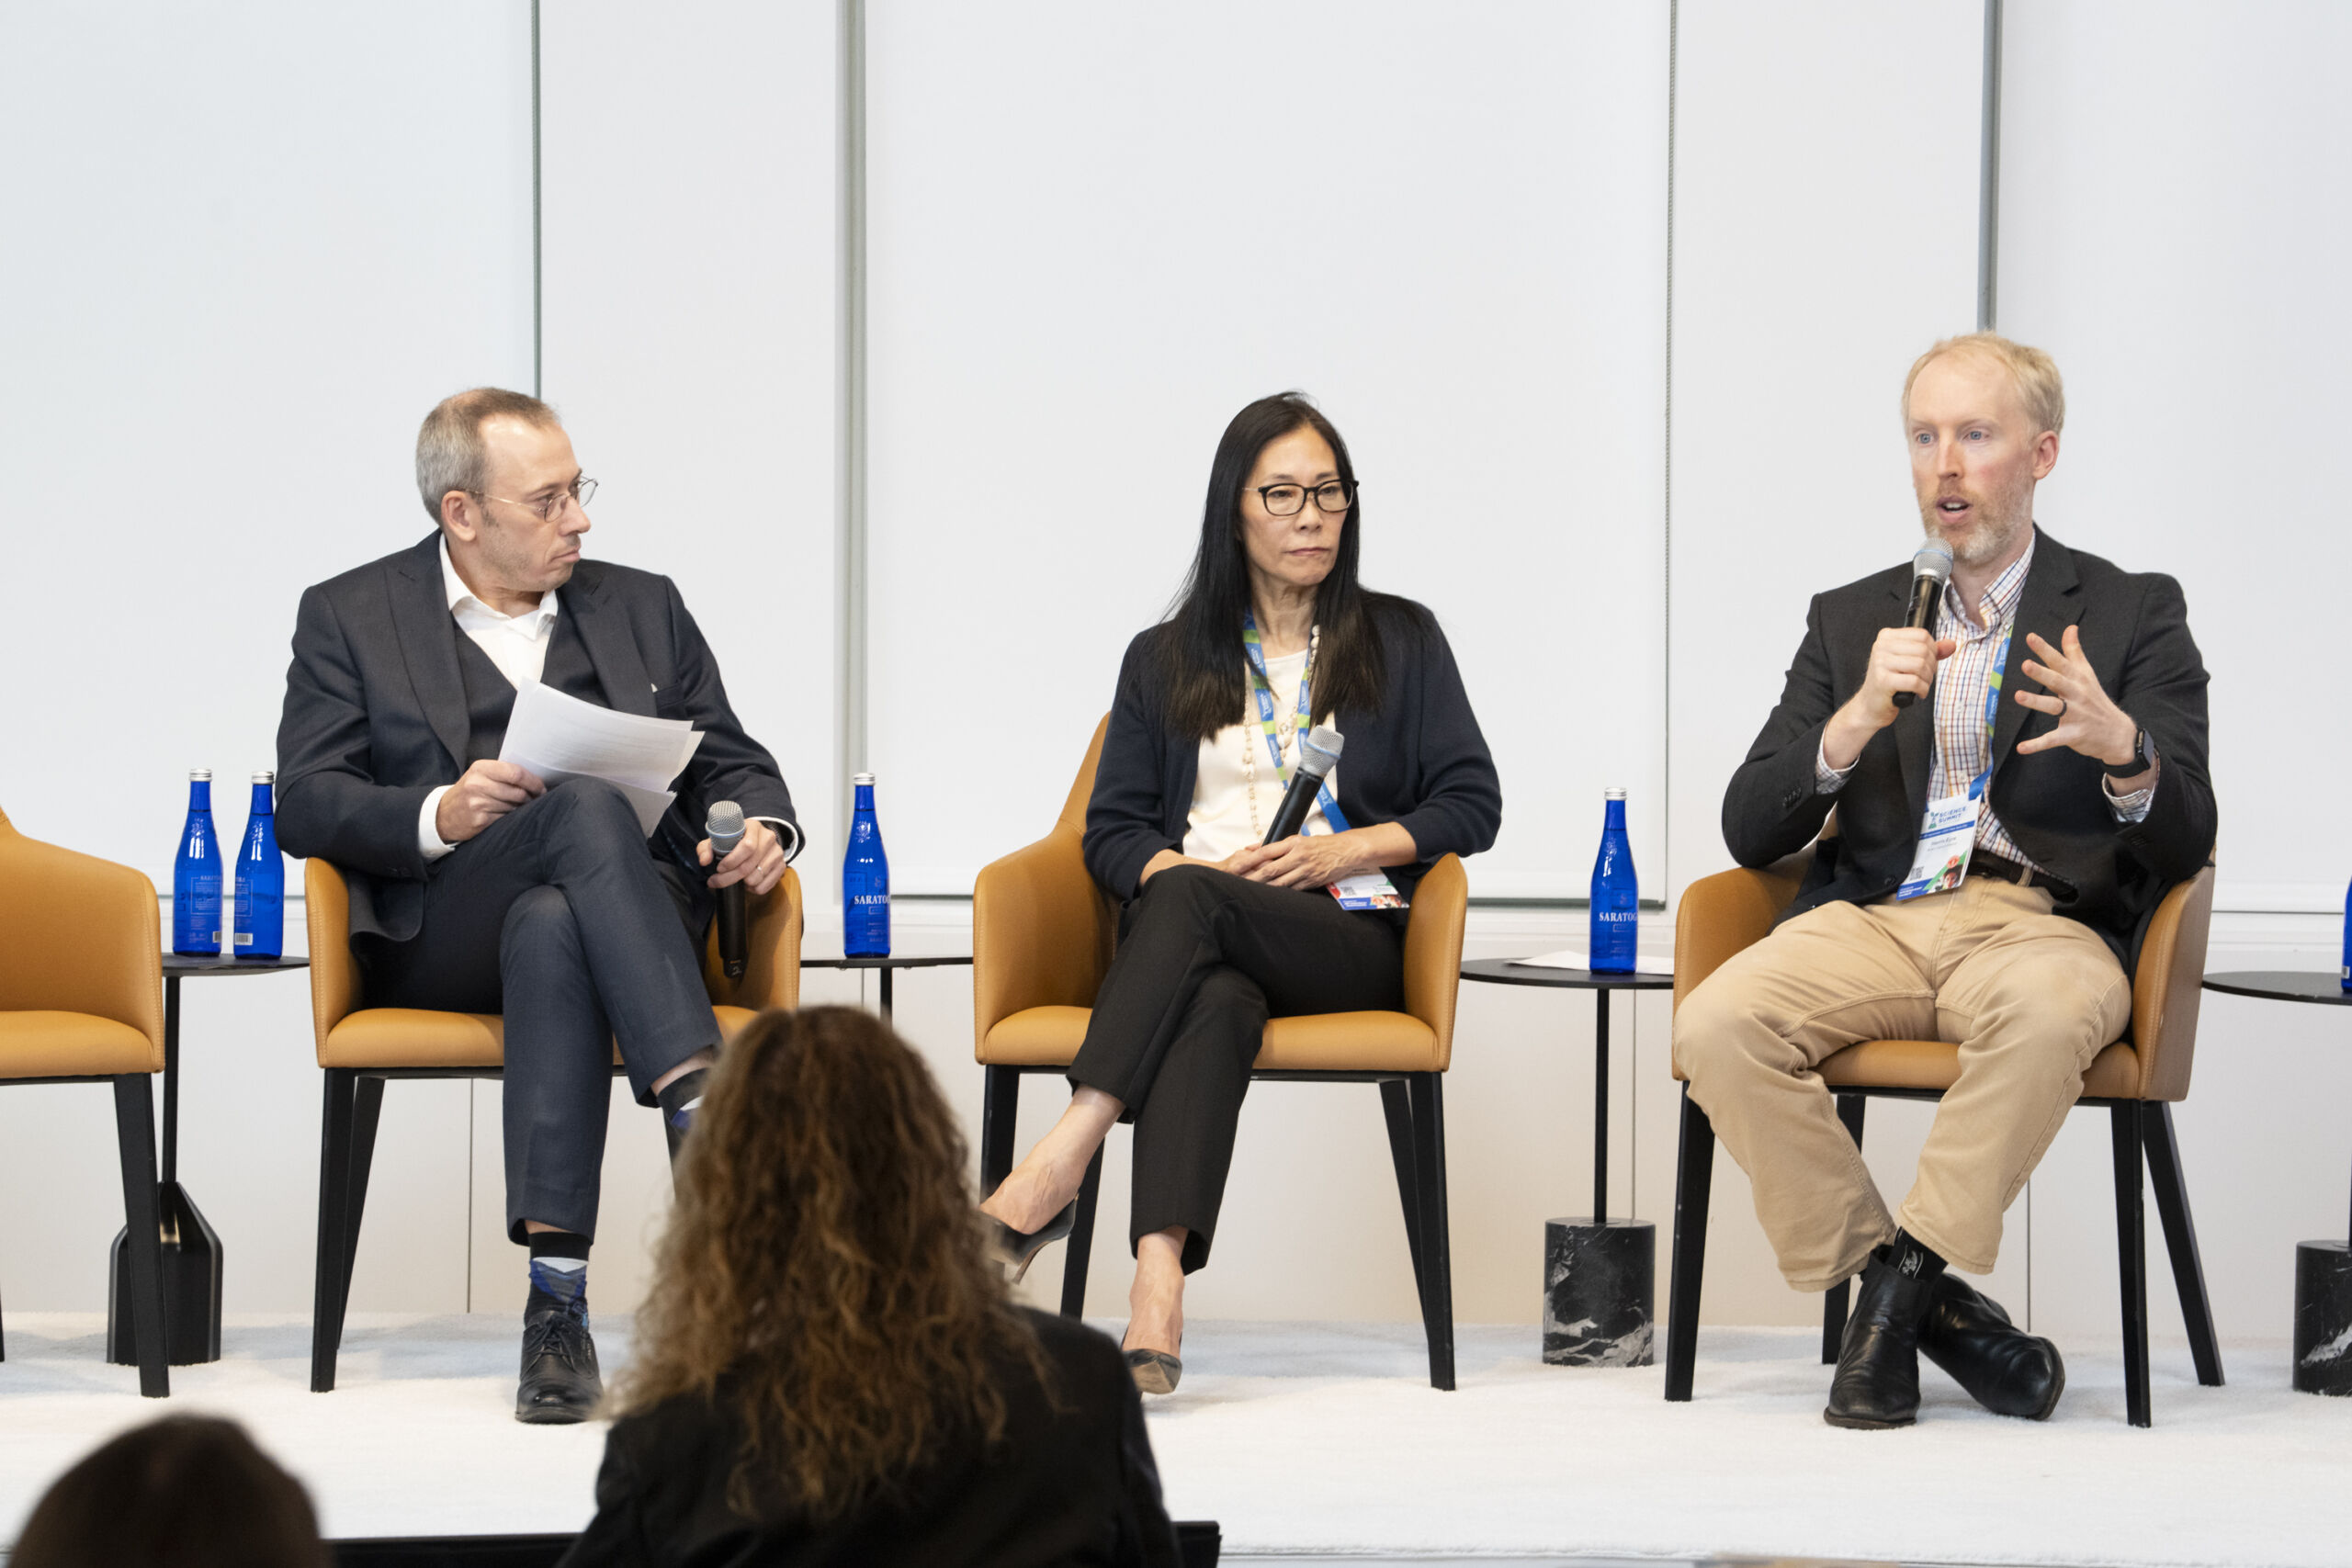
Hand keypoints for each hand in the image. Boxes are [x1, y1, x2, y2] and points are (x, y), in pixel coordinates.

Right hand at [435, 760, 544, 843]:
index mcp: (481, 768)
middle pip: (518, 792)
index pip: (516, 773)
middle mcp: (477, 784)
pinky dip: (511, 819)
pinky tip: (507, 817)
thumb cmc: (469, 792)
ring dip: (521, 809)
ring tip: (518, 808)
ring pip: (514, 807)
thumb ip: (503, 773)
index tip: (541, 788)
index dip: (534, 782)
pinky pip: (506, 819)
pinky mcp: (480, 820)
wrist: (444, 814)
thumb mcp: (480, 775)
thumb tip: (535, 781)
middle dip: (531, 798)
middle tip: (535, 800)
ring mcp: (477, 803)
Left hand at [698, 818, 786, 895]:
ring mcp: (777, 852)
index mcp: (753, 827)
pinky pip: (765, 886)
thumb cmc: (733, 841)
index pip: (747, 846)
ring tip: (735, 879)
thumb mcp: (717, 840)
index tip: (719, 868)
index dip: (732, 861)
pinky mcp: (781, 866)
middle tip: (717, 881)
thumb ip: (706, 848)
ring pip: (757, 877)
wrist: (755, 841)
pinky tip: (746, 882)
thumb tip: (704, 861)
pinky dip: (753, 889)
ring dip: (742, 883)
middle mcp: (768, 838)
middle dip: (730, 877)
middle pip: (749, 865)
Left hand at [1230, 830, 1365, 889]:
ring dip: (1264, 888)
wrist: (1347, 851)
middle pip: (1270, 870)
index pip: (1266, 852)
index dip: (1249, 860)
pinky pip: (1292, 890)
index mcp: (1294, 843)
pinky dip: (1279, 893)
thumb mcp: (1299, 839)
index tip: (1236, 865)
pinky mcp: (1312, 882)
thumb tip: (1253, 848)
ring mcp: (1306, 871)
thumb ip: (1276, 846)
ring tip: (1249, 891)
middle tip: (1237, 883)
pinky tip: (1269, 896)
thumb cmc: (1322, 845)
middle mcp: (1299, 857)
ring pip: (1280, 883)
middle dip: (1252, 878)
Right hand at [1823, 627, 1955, 768]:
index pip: (1922, 635)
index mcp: (1886, 637)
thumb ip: (1931, 651)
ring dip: (1927, 679)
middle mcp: (1880, 646)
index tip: (1927, 663)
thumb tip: (1951, 644)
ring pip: (1920, 665)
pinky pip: (1914, 681)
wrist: (1871, 705)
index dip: (1933, 650)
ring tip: (1922, 685)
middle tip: (1925, 677)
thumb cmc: (1890, 682)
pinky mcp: (1883, 680)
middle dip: (1931, 667)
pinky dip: (1922, 689)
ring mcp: (1880, 663)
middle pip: (1923, 650)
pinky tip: (1918, 693)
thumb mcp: (1910, 661)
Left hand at [2014, 626, 2137, 765]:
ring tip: (2018, 696)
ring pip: (2053, 707)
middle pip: (2057, 681)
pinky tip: (2021, 747)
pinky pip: (2053, 739)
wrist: (2118, 734)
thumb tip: (2070, 627)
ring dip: (2036, 702)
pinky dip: (2037, 745)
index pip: (2059, 661)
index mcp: (2077, 679)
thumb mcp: (2087, 674)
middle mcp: (2076, 694)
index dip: (2045, 649)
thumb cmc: (2096, 699)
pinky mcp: (2073, 734)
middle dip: (2042, 673)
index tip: (2030, 637)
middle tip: (2025, 664)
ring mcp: (2075, 715)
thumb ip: (2075, 652)